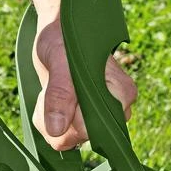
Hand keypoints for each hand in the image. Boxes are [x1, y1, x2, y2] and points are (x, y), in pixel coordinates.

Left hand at [32, 17, 136, 150]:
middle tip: (51, 86)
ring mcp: (102, 116)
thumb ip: (60, 92)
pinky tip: (49, 99)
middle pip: (81, 137)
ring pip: (69, 139)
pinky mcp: (86, 119)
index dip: (69, 115)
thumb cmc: (63, 39)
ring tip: (50, 89)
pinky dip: (49, 120)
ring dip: (50, 118)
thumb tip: (57, 128)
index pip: (94, 129)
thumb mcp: (58, 59)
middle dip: (57, 117)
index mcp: (121, 93)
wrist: (59, 31)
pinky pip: (63, 136)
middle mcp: (118, 108)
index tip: (61, 87)